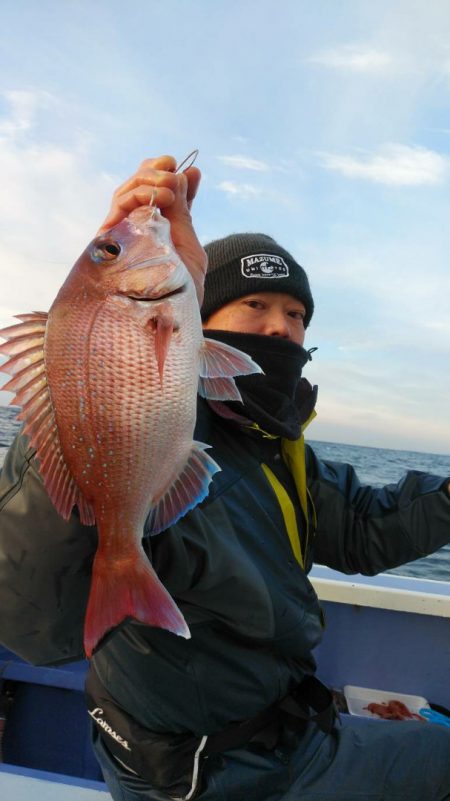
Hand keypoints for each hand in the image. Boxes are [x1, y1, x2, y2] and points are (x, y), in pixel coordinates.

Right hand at [98, 155, 206, 304]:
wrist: (171, 320)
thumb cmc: (181, 292)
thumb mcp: (190, 246)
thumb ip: (185, 211)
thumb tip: (190, 171)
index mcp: (153, 231)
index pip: (156, 193)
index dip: (169, 175)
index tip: (192, 171)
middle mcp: (132, 232)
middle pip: (134, 188)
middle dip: (155, 171)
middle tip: (174, 168)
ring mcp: (119, 237)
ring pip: (123, 193)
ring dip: (148, 181)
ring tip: (170, 188)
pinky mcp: (108, 244)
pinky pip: (117, 209)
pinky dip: (137, 196)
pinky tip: (159, 198)